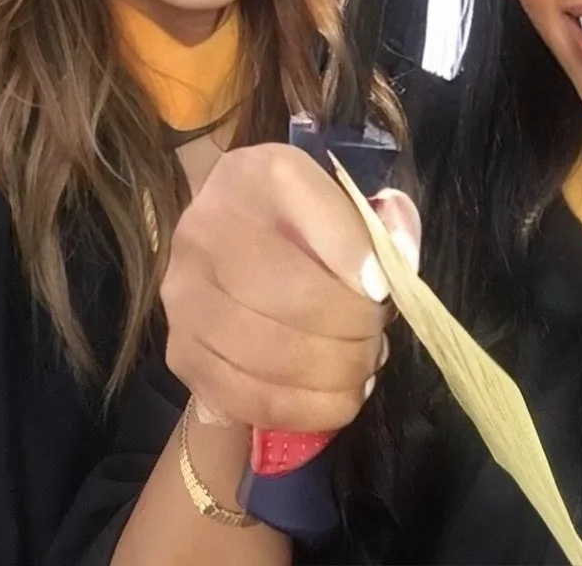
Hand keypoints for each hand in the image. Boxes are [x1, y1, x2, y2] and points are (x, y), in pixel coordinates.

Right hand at [161, 144, 419, 433]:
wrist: (227, 235)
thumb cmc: (299, 218)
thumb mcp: (342, 199)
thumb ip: (384, 223)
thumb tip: (401, 264)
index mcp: (258, 174)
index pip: (319, 217)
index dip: (359, 262)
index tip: (383, 290)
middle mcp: (208, 227)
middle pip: (294, 299)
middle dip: (354, 331)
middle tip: (377, 337)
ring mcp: (185, 294)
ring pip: (271, 356)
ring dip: (334, 374)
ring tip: (362, 366)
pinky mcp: (181, 351)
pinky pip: (248, 397)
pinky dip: (306, 408)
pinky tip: (336, 396)